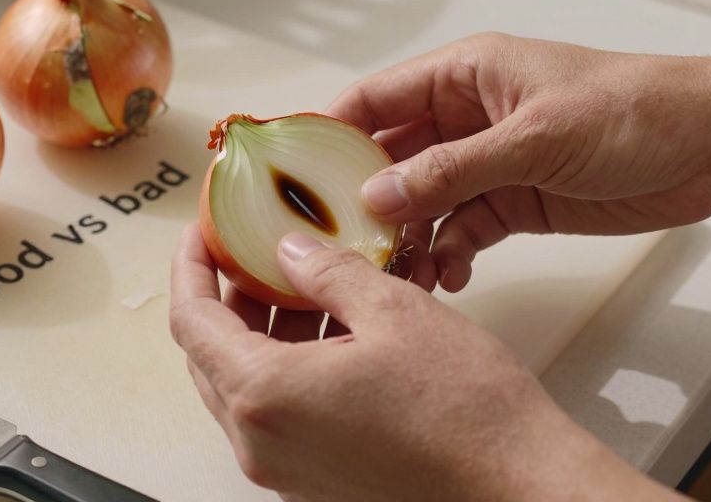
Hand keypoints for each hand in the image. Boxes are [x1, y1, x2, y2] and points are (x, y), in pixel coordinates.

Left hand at [169, 224, 678, 501]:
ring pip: (245, 386)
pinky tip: (334, 330)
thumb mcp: (393, 311)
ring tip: (305, 282)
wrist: (519, 487)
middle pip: (210, 357)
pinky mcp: (317, 483)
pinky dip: (290, 367)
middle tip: (253, 250)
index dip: (191, 267)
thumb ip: (327, 272)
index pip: (191, 321)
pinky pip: (279, 415)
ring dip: (262, 331)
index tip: (202, 233)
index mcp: (263, 396)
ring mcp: (286, 472)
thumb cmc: (465, 409)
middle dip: (227, 297)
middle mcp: (260, 443)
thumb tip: (290, 251)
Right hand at [327, 33, 710, 291]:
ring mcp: (489, 161)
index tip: (293, 174)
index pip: (376, 99)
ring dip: (408, 236)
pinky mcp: (515, 201)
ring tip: (397, 273)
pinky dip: (450, 253)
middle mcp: (465, 116)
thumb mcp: (534, 138)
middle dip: (365, 199)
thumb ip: (452, 170)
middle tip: (338, 242)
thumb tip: (376, 196)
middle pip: (391, 157)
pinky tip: (446, 277)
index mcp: (463, 74)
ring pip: (424, 201)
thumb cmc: (632, 111)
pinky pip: (462, 229)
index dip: (330, 132)